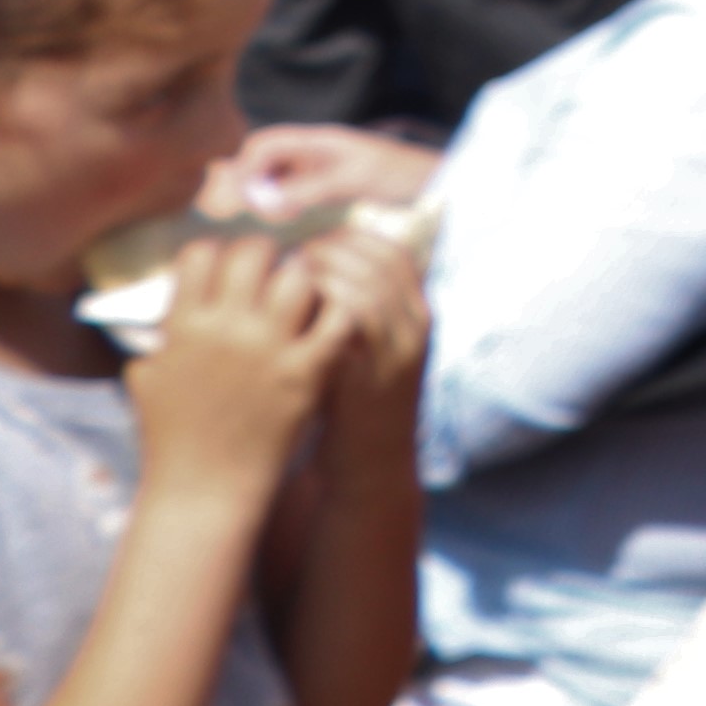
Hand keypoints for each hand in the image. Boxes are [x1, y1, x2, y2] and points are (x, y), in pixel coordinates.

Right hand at [122, 228, 340, 511]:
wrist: (204, 490)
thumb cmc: (172, 439)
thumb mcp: (149, 383)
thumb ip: (159, 341)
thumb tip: (167, 313)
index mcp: (182, 327)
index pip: (201, 254)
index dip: (220, 251)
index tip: (233, 263)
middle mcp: (223, 330)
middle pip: (254, 253)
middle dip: (269, 253)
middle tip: (277, 267)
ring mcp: (267, 349)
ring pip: (299, 278)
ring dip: (307, 278)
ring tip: (308, 290)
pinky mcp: (305, 372)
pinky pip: (335, 319)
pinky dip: (338, 311)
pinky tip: (334, 316)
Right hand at [222, 126, 442, 224]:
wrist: (439, 183)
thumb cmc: (402, 174)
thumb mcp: (353, 180)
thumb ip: (307, 187)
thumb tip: (259, 200)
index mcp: (318, 140)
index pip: (263, 144)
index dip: (246, 169)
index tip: (248, 201)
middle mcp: (313, 152)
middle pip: (261, 162)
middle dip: (252, 186)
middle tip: (266, 214)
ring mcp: (319, 170)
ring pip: (273, 180)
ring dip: (266, 199)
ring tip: (281, 219)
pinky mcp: (326, 189)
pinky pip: (291, 195)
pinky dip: (283, 207)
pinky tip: (294, 221)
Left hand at [293, 215, 434, 418]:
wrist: (372, 467)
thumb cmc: (355, 402)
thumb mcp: (367, 349)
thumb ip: (352, 311)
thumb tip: (311, 266)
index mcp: (419, 315)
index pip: (394, 251)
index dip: (351, 238)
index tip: (312, 241)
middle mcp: (416, 329)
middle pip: (380, 262)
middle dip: (333, 249)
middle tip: (292, 254)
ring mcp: (398, 353)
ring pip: (368, 287)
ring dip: (324, 274)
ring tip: (286, 278)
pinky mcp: (373, 376)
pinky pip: (352, 324)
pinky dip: (323, 307)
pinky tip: (290, 310)